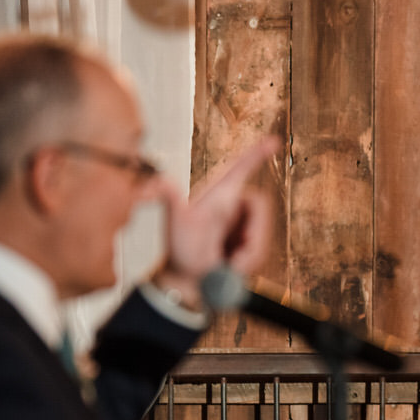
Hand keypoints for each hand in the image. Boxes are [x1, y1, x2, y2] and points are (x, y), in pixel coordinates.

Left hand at [152, 136, 280, 302]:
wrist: (187, 278)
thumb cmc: (179, 248)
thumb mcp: (175, 220)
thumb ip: (165, 195)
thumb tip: (144, 186)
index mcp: (221, 193)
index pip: (242, 167)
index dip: (258, 153)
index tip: (275, 140)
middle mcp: (234, 205)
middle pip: (261, 208)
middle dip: (255, 234)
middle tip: (237, 255)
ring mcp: (243, 223)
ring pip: (263, 232)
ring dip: (250, 253)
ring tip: (229, 261)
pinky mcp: (249, 241)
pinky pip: (262, 248)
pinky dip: (250, 260)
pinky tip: (232, 263)